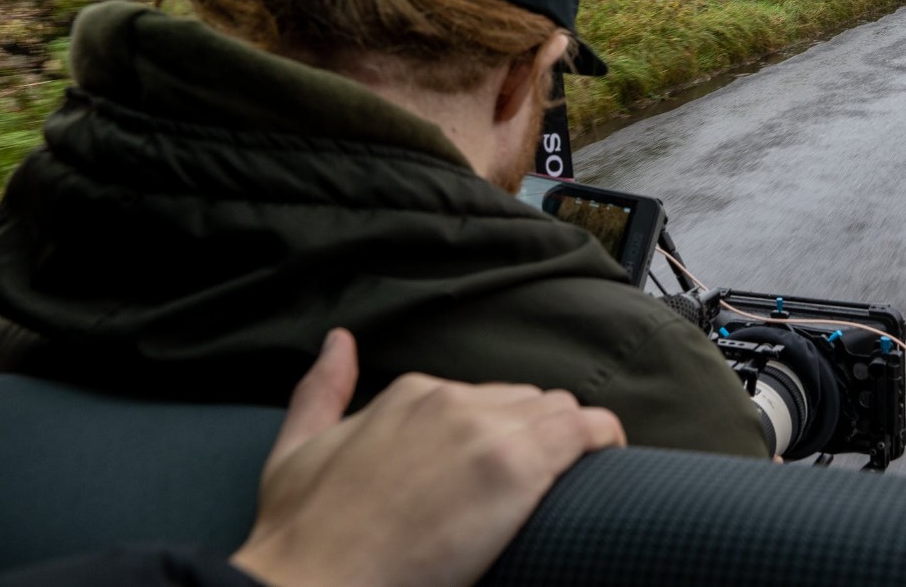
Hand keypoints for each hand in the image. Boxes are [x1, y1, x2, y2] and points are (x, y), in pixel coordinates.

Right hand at [230, 329, 625, 586]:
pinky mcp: (515, 467)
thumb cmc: (300, 536)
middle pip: (525, 402)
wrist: (309, 582)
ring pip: (559, 411)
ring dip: (568, 441)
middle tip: (530, 483)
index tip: (495, 467)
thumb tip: (339, 342)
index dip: (496, 431)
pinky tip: (610, 460)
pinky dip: (605, 440)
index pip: (482, 395)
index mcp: (410, 393)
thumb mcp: (295, 449)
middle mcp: (450, 400)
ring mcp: (484, 430)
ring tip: (570, 479)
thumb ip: (321, 390)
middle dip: (532, 436)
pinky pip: (587, 431)